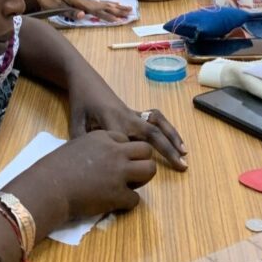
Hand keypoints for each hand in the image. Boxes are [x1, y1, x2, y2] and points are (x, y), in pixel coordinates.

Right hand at [8, 131, 156, 229]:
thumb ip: (94, 148)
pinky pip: (136, 199)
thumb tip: (102, 160)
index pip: (126, 139)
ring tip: (128, 186)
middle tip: (130, 173)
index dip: (122, 151)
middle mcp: (115, 151)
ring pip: (150, 170)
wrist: (48, 186)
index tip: (112, 162)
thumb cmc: (55, 167)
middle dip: (142, 161)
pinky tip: (114, 203)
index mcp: (103, 137)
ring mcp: (119, 172)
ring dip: (142, 179)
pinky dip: (127, 202)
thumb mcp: (76, 146)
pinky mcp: (118, 194)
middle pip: (146, 150)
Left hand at [22, 0, 131, 21]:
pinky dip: (107, 4)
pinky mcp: (80, 1)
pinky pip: (97, 3)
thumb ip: (70, 12)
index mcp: (79, 2)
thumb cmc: (46, 1)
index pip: (97, 9)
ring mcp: (83, 0)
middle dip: (117, 10)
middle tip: (130, 13)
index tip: (118, 20)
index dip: (108, 15)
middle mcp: (83, 0)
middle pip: (103, 5)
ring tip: (127, 8)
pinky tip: (112, 4)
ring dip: (115, 6)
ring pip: (102, 3)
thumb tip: (83, 15)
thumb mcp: (55, 7)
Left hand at [69, 82, 186, 171]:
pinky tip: (177, 140)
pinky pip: (156, 119)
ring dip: (172, 138)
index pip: (128, 144)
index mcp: (112, 121)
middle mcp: (127, 117)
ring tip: (184, 154)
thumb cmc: (81, 104)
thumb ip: (84, 144)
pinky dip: (168, 128)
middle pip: (152, 134)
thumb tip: (91, 165)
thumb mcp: (76, 124)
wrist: (86, 81)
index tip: (139, 179)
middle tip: (181, 166)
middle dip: (167, 150)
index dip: (134, 161)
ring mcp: (133, 114)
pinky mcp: (136, 112)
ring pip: (158, 125)